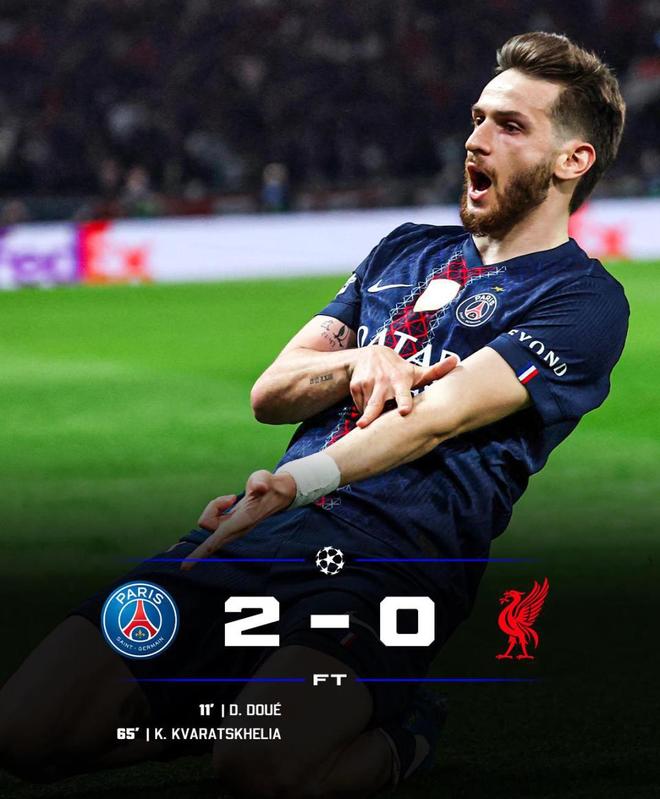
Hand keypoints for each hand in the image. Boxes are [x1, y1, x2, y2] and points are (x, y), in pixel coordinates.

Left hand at [181, 470, 296, 569]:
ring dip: (216, 505)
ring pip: (207, 520)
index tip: (185, 566)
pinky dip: (217, 506)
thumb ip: (262, 483)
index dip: (201, 551)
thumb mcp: (265, 480)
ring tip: (232, 498)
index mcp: (242, 521)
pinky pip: (211, 517)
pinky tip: (230, 501)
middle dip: (213, 509)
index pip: (217, 538)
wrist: (275, 494)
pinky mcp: (227, 525)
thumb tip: (259, 487)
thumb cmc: (268, 486)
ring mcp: (230, 528)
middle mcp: (235, 529)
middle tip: (229, 501)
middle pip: (207, 524)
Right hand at [349, 347, 458, 427]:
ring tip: (374, 417)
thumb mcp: (416, 372)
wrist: (369, 355)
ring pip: (368, 410)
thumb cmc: (398, 370)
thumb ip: (436, 371)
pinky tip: (370, 403)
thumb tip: (457, 360)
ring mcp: (367, 384)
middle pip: (376, 404)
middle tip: (363, 425)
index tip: (404, 411)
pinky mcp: (355, 387)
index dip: (403, 403)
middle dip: (370, 415)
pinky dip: (365, 411)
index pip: (402, 394)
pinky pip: (360, 407)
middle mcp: (383, 382)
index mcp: (401, 381)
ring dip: (371, 417)